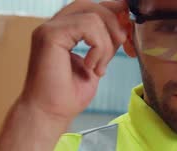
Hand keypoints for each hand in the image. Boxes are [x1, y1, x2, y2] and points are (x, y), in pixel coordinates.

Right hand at [19, 0, 129, 123]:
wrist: (49, 114)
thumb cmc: (67, 97)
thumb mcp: (95, 65)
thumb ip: (103, 45)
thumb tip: (122, 30)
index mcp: (63, 31)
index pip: (90, 9)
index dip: (113, 15)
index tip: (128, 35)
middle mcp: (54, 26)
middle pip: (92, 5)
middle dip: (114, 23)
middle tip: (124, 45)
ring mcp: (49, 28)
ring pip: (93, 16)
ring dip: (106, 45)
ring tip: (99, 68)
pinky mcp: (50, 35)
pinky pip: (87, 26)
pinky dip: (98, 48)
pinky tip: (91, 67)